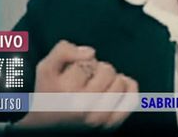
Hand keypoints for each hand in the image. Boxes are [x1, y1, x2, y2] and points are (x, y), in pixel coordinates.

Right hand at [12, 40, 138, 130]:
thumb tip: (91, 52)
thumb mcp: (46, 68)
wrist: (47, 127)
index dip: (80, 63)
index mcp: (63, 91)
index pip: (86, 61)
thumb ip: (63, 51)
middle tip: (85, 80)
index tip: (71, 73)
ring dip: (111, 79)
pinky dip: (128, 89)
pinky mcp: (110, 126)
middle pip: (107, 70)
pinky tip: (119, 86)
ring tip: (97, 86)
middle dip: (97, 69)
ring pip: (120, 82)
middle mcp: (81, 107)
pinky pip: (131, 100)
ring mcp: (97, 119)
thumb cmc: (48, 93)